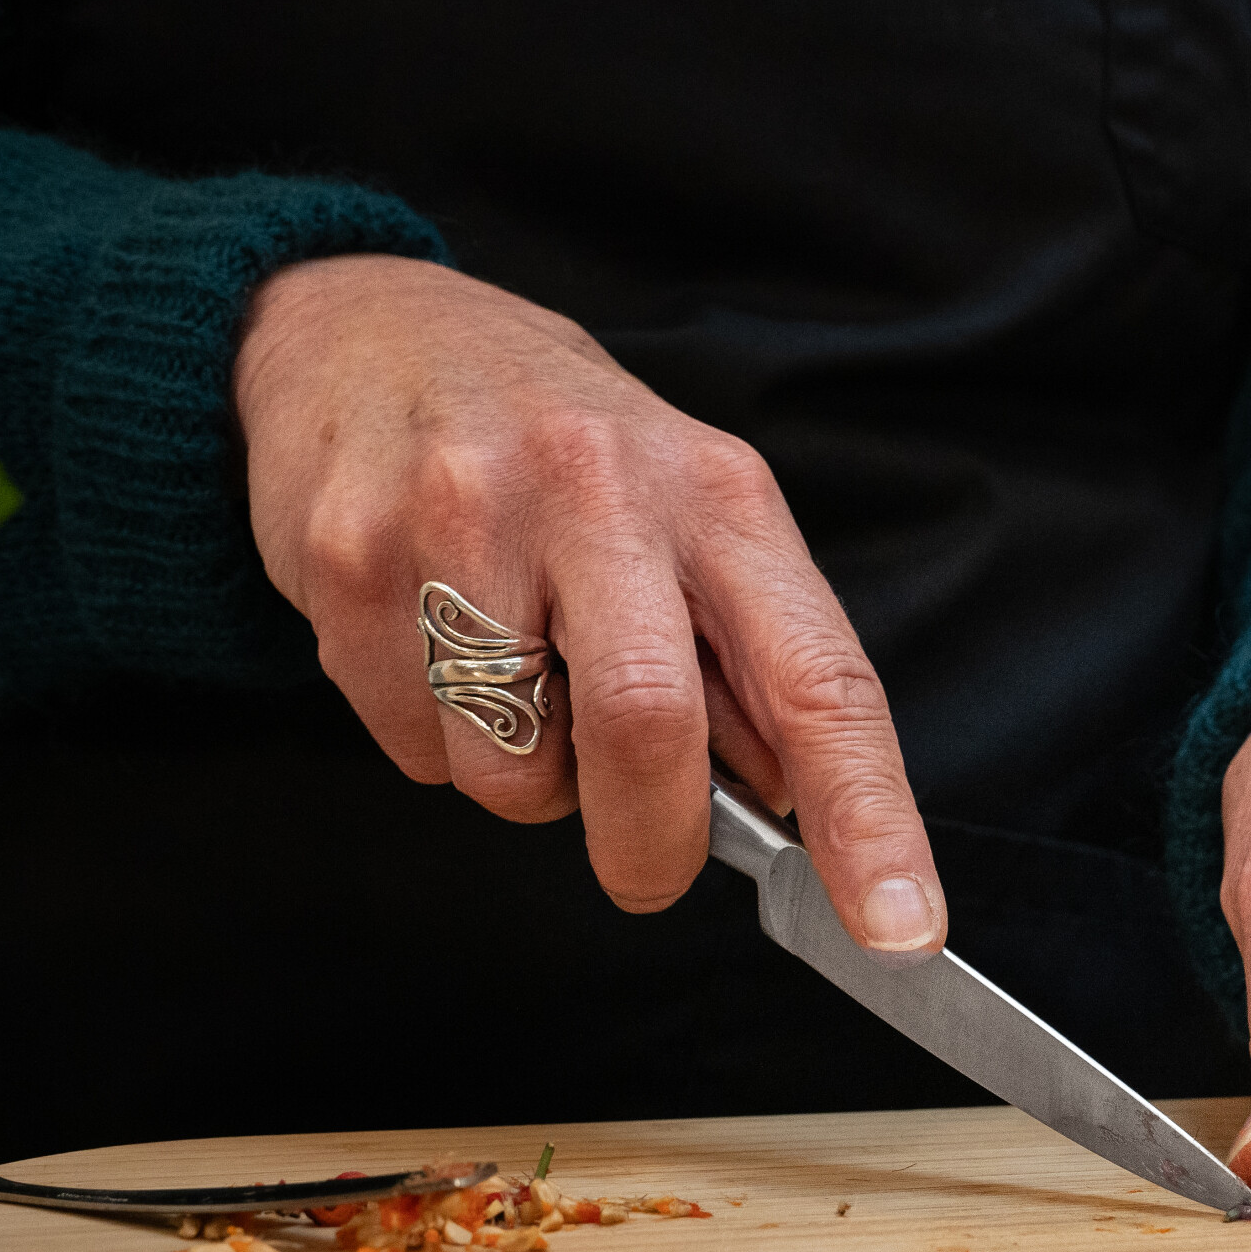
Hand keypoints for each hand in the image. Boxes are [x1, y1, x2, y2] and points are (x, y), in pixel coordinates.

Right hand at [232, 254, 943, 953]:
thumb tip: (799, 811)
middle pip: (647, 727)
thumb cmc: (559, 448)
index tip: (900, 927)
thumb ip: (747, 660)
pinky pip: (411, 746)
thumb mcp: (687, 514)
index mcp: (716, 494)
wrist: (366, 324)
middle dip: (653, 844)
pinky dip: (438, 744)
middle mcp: (596, 488)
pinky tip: (434, 647)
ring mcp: (461, 514)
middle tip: (648, 867)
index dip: (868, 816)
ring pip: (511, 769)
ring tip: (515, 685)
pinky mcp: (349, 555)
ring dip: (529, 785)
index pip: (819, 678)